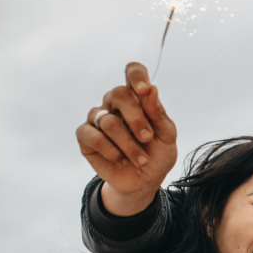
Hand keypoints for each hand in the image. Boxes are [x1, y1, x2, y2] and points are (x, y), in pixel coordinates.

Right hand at [75, 62, 177, 215]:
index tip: (144, 89)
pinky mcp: (85, 136)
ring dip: (129, 144)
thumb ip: (159, 115)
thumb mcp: (167, 137)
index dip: (136, 75)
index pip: (133, 71)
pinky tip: (122, 159)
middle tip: (147, 138)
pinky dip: (112, 151)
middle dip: (136, 118)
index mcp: (137, 98)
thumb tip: (151, 90)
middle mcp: (115, 104)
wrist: (144, 182)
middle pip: (118, 93)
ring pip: (108, 121)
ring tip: (141, 159)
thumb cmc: (157, 155)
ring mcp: (98, 118)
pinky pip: (94, 137)